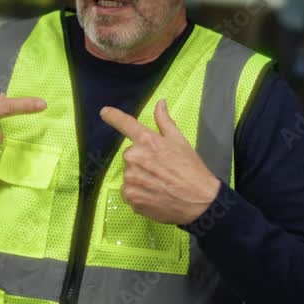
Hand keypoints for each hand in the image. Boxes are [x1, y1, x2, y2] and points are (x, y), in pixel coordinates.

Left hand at [100, 100, 220, 224]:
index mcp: (146, 141)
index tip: (104, 112)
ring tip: (158, 184)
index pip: (125, 124)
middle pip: (131, 155)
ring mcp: (130, 178)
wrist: (198, 200)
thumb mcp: (180, 141)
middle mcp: (134, 157)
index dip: (113, 116)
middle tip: (160, 168)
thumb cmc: (191, 168)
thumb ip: (165, 121)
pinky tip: (153, 194)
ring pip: (130, 174)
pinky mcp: (130, 197)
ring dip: (140, 177)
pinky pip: (129, 191)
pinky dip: (138, 193)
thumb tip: (160, 102)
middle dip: (142, 160)